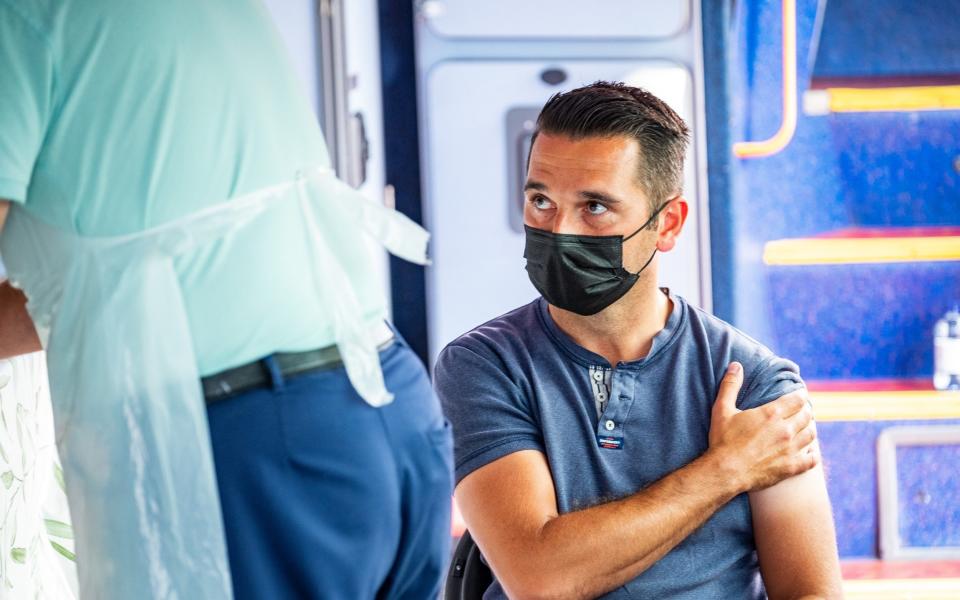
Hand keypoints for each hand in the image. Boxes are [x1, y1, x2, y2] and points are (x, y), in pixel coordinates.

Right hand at [707, 362, 817, 492]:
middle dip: (805, 411)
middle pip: (807, 415)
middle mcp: (786, 430)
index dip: (800, 395)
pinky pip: (812, 459)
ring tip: (805, 427)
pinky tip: (810, 451)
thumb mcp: (722, 409)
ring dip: (810, 428)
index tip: (799, 395)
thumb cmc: (723, 440)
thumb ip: (730, 385)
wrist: (726, 472)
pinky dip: (813, 453)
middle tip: (802, 410)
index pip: (797, 399)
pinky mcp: (791, 467)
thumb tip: (736, 365)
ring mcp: (791, 449)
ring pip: (811, 434)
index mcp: (771, 413)